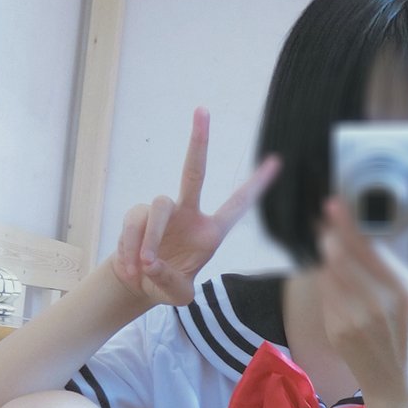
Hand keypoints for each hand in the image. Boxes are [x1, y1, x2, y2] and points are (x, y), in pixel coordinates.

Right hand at [110, 106, 280, 306]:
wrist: (138, 284)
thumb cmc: (166, 285)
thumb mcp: (178, 296)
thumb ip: (170, 282)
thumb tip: (151, 262)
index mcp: (210, 232)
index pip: (237, 205)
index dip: (256, 185)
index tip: (277, 161)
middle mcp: (188, 213)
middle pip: (193, 173)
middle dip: (198, 142)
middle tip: (202, 110)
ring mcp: (162, 210)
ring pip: (158, 208)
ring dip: (150, 240)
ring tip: (143, 267)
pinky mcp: (138, 214)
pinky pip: (134, 223)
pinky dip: (130, 247)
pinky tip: (131, 268)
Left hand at [315, 196, 407, 404]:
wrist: (396, 384)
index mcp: (405, 294)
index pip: (370, 250)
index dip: (349, 226)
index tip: (338, 207)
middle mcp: (378, 306)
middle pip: (343, 257)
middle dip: (332, 232)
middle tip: (328, 216)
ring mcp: (354, 319)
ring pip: (331, 273)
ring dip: (327, 252)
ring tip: (328, 239)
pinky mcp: (337, 330)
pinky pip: (326, 295)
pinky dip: (326, 278)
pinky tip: (330, 270)